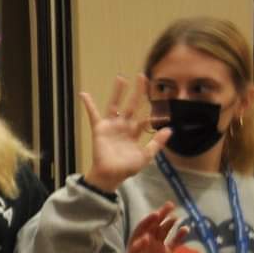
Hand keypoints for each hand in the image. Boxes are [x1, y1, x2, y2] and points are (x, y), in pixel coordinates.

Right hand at [80, 75, 168, 190]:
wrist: (111, 175)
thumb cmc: (127, 168)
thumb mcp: (146, 156)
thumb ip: (157, 142)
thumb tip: (169, 129)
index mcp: (135, 132)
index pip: (146, 118)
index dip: (155, 114)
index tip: (165, 108)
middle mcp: (123, 126)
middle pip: (132, 105)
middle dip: (138, 92)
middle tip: (143, 77)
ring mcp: (111, 126)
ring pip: (115, 105)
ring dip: (118, 92)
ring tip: (121, 78)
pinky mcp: (99, 129)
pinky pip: (93, 114)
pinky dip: (88, 105)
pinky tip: (84, 94)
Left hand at [121, 201, 188, 252]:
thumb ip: (136, 249)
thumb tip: (145, 238)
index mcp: (137, 239)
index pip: (143, 226)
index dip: (149, 220)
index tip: (156, 214)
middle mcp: (148, 239)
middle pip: (156, 225)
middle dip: (162, 215)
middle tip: (170, 205)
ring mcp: (158, 245)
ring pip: (165, 231)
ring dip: (170, 223)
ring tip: (176, 217)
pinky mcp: (167, 252)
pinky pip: (174, 242)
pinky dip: (180, 236)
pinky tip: (185, 229)